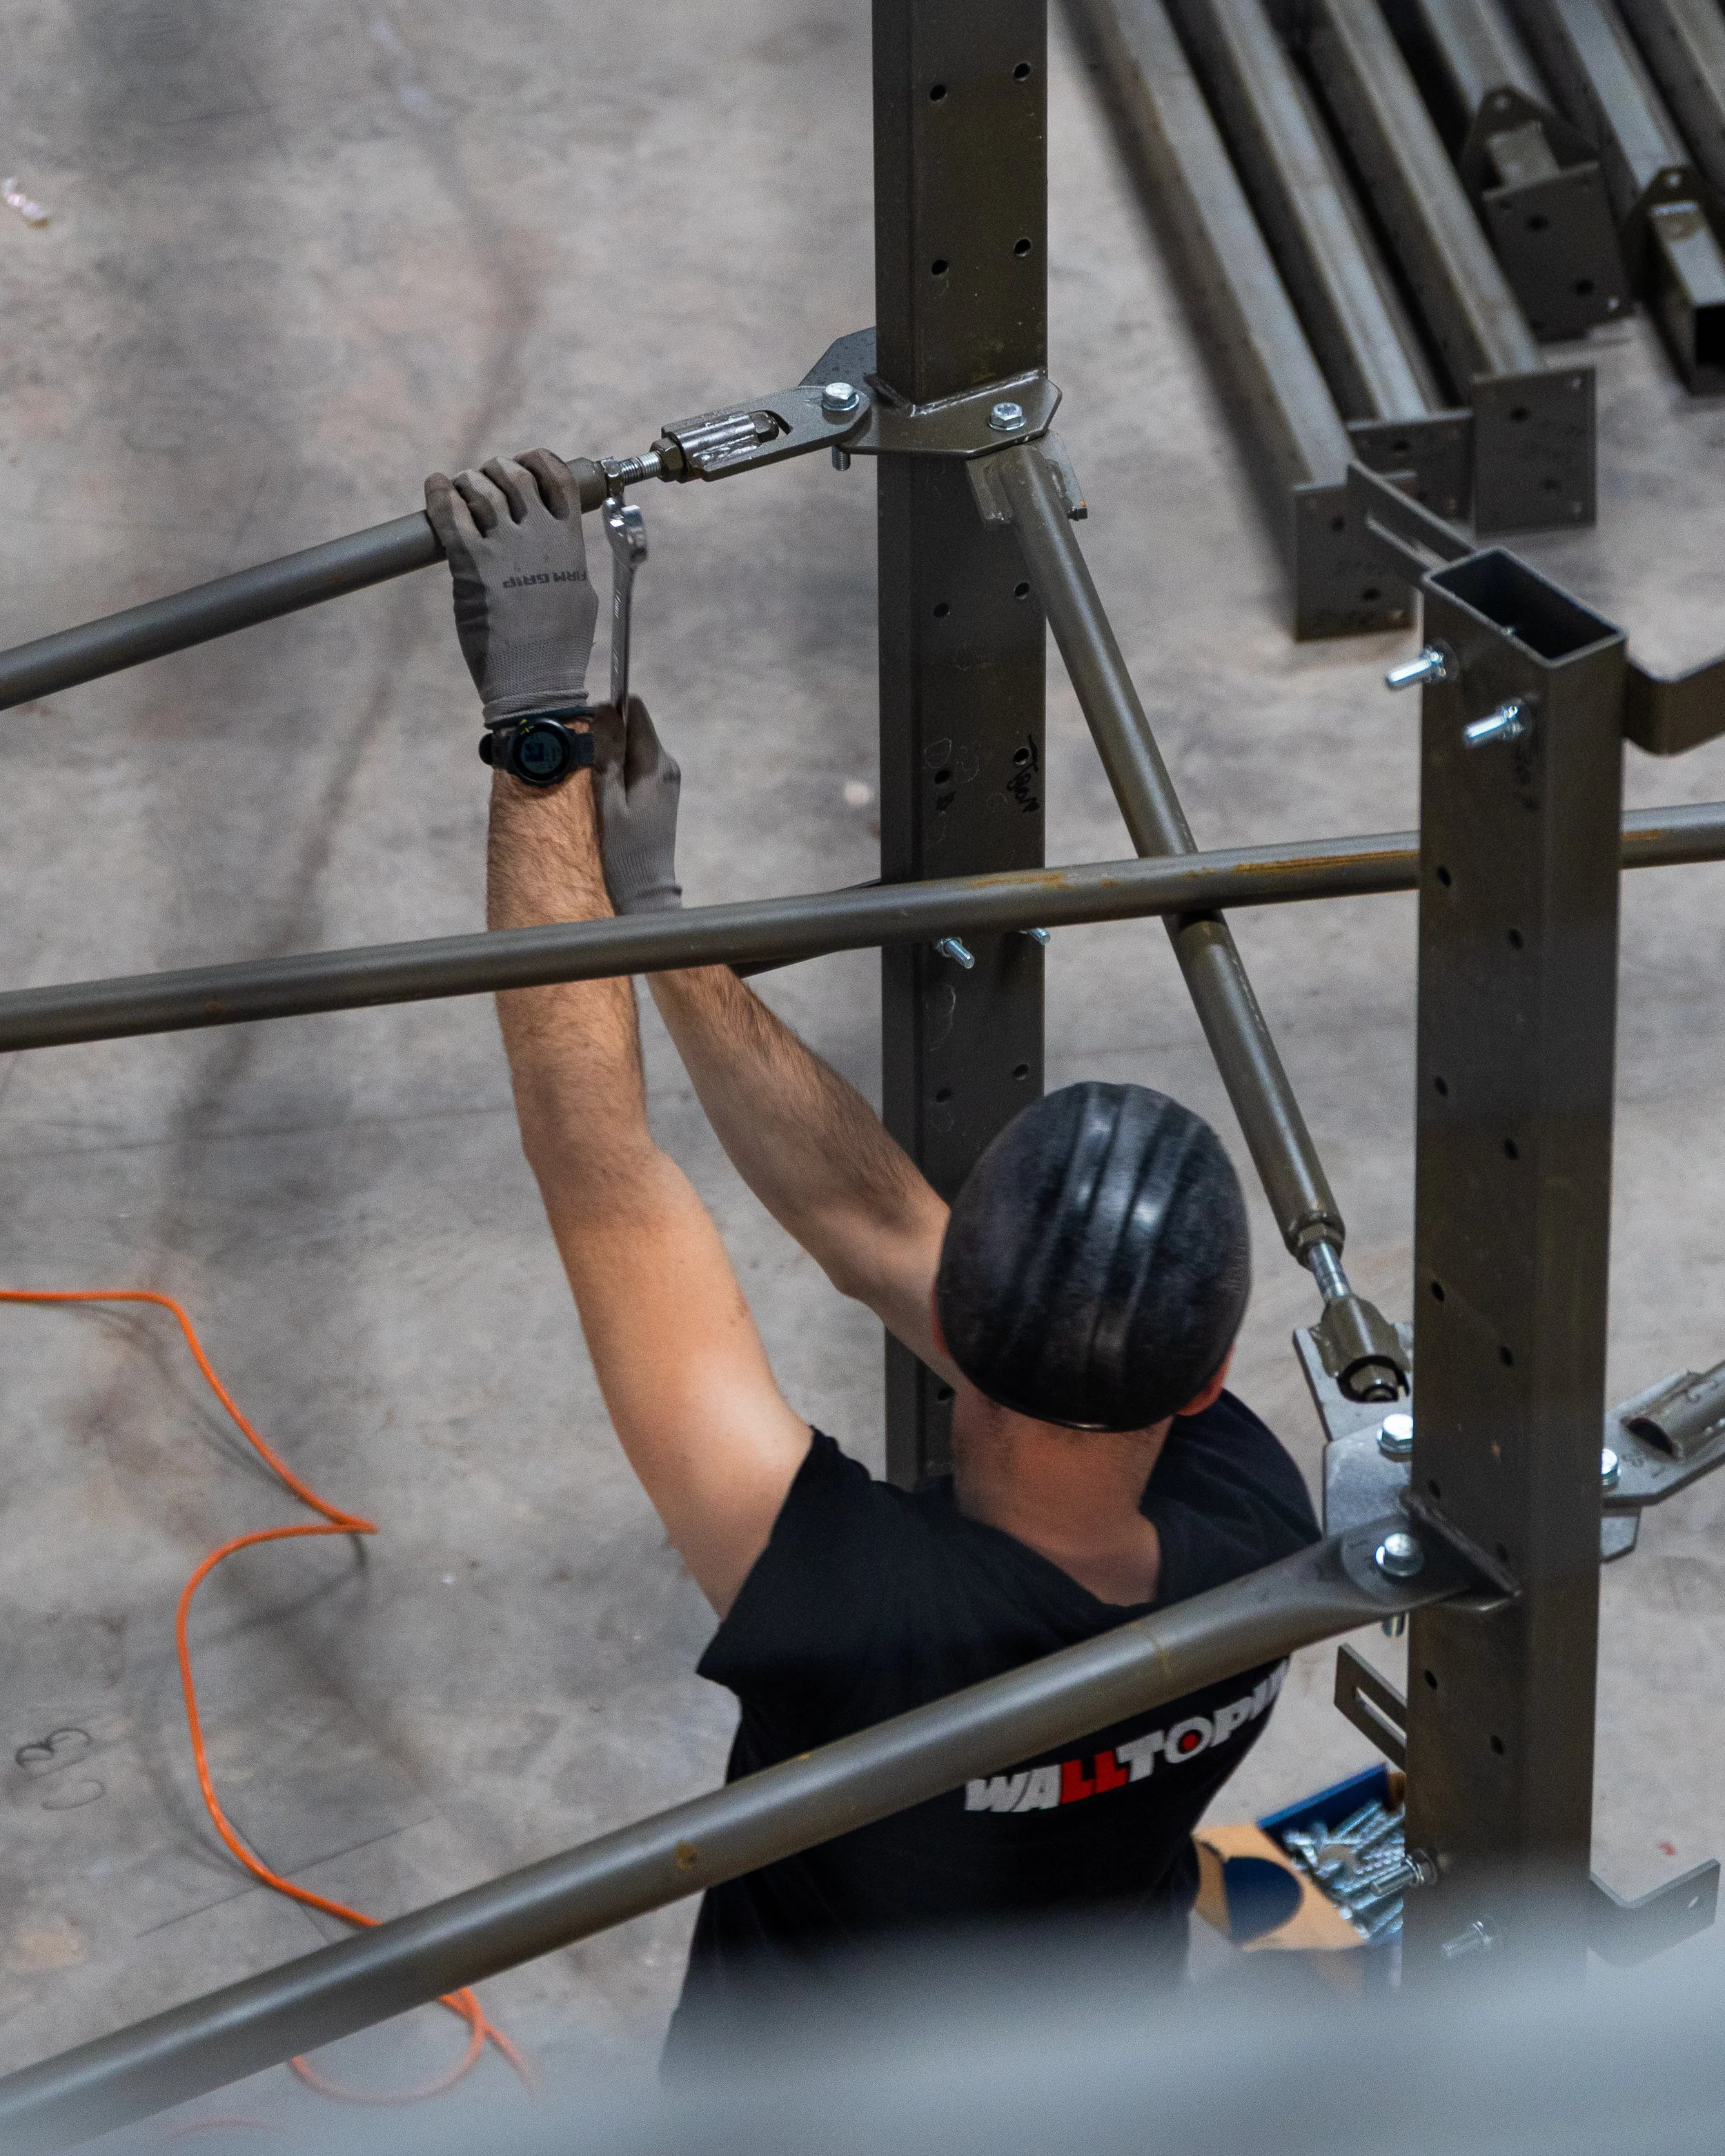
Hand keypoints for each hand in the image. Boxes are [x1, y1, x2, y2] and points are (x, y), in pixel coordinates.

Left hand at [424, 449, 597, 719]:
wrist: (534, 679)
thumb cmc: (558, 647)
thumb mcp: (579, 594)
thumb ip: (567, 560)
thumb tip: (559, 545)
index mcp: (569, 542)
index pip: (557, 478)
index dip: (538, 462)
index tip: (526, 464)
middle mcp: (538, 536)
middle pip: (514, 476)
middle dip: (496, 470)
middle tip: (485, 481)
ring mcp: (504, 548)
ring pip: (481, 489)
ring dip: (467, 482)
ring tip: (460, 487)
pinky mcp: (471, 565)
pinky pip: (450, 514)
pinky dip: (439, 493)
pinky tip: (435, 486)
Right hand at [592, 696, 682, 913]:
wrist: (646, 889)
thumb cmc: (625, 850)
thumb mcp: (609, 801)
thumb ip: (607, 755)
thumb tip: (604, 711)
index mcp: (658, 764)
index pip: (636, 712)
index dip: (610, 711)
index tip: (586, 727)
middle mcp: (667, 765)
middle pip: (634, 728)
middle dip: (608, 733)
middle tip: (583, 758)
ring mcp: (666, 778)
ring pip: (634, 746)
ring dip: (611, 752)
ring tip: (593, 778)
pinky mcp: (660, 791)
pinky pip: (637, 765)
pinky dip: (619, 768)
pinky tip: (605, 789)